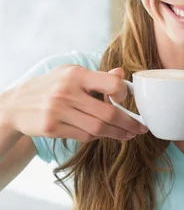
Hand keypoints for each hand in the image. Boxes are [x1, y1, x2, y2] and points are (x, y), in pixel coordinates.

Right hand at [2, 65, 147, 141]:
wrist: (17, 104)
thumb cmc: (51, 87)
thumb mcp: (70, 74)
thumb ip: (97, 76)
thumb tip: (121, 73)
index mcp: (76, 74)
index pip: (110, 84)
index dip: (123, 94)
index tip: (127, 100)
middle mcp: (67, 92)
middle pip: (108, 113)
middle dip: (129, 123)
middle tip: (140, 128)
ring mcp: (58, 111)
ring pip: (98, 128)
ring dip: (117, 134)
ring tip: (128, 135)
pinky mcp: (52, 128)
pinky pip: (84, 136)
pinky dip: (96, 136)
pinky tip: (103, 134)